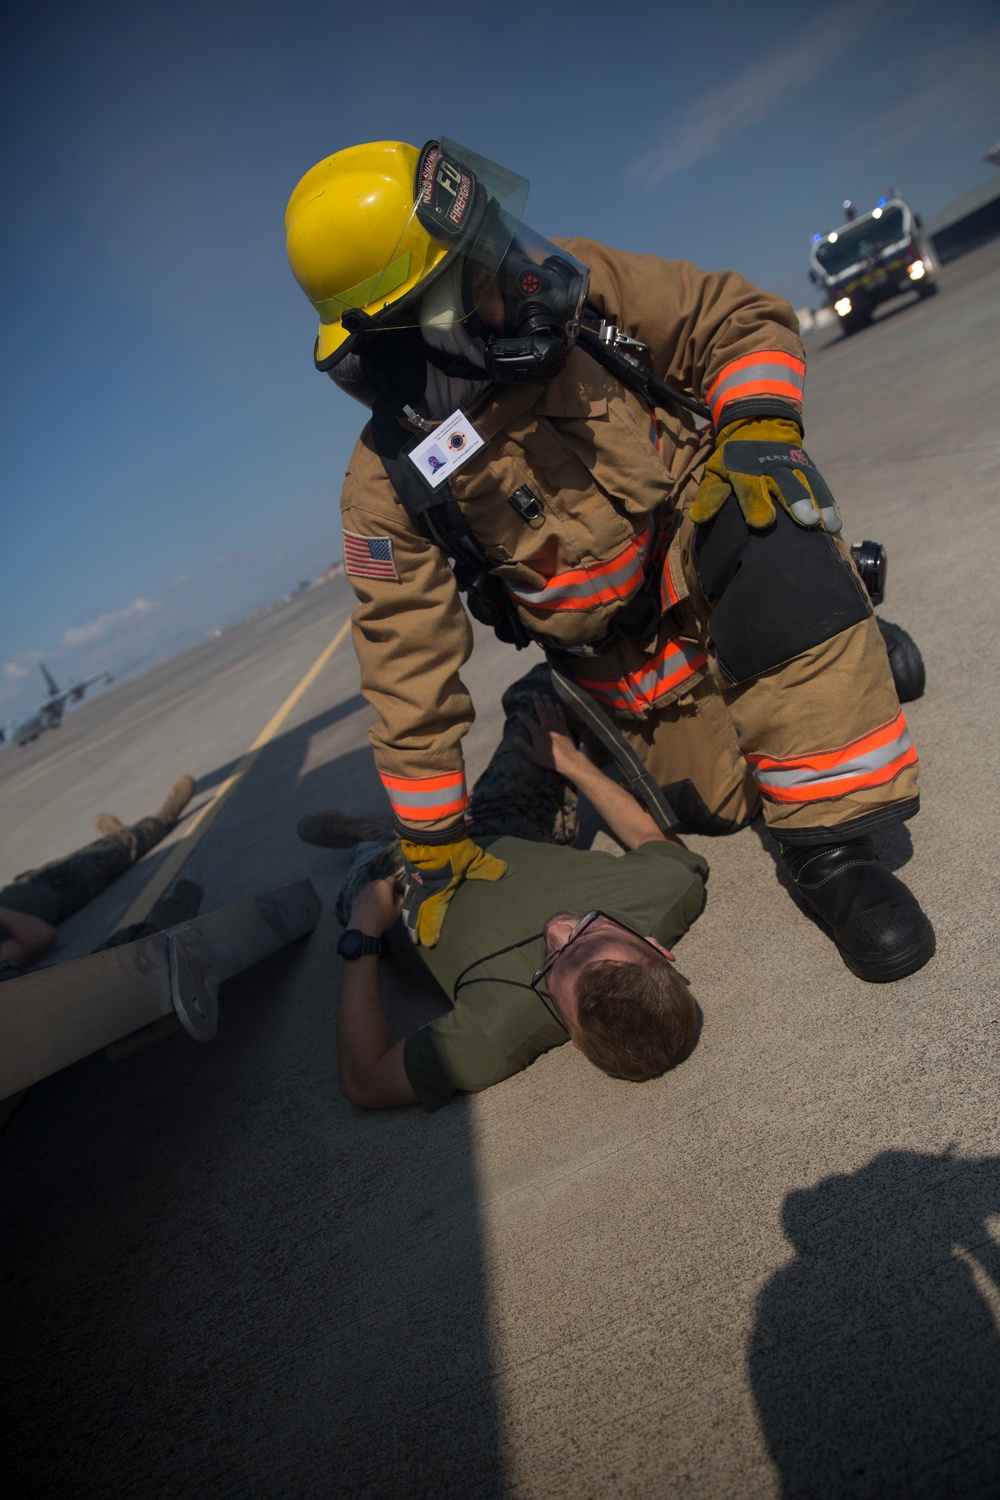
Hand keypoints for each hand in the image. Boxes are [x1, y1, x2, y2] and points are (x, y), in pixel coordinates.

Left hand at [349, 875, 402, 937]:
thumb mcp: (397, 911)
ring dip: (378, 893)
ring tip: (380, 902)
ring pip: (373, 889)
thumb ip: (400, 901)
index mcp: (383, 886)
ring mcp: (363, 891)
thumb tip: (400, 896)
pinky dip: (370, 898)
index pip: (393, 879)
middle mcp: (372, 885)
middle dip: (387, 888)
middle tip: (391, 896)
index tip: (400, 892)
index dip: (398, 884)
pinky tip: (371, 907)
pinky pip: (366, 895)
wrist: (363, 927)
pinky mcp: (356, 898)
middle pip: (381, 883)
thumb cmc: (383, 918)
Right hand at [400, 837, 506, 946]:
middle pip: (419, 912)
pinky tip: (406, 896)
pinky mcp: (411, 867)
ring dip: (409, 912)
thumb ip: (487, 867)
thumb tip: (504, 870)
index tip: (430, 943)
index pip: (434, 916)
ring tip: (406, 923)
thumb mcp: (473, 858)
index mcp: (439, 892)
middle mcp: (425, 889)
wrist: (429, 830)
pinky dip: (407, 894)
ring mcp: (416, 878)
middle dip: (416, 927)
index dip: (431, 930)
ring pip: (411, 900)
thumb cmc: (451, 847)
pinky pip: (408, 886)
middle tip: (414, 940)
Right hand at [515, 694, 585, 777]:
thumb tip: (515, 738)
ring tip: (545, 695)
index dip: (522, 716)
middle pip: (541, 710)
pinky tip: (557, 704)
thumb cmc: (549, 759)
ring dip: (548, 702)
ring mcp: (556, 726)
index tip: (518, 712)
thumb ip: (523, 746)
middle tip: (535, 692)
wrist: (567, 759)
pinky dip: (558, 709)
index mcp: (538, 732)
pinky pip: (561, 715)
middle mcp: (547, 726)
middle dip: (537, 701)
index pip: (528, 721)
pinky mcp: (564, 728)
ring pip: (551, 710)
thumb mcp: (532, 755)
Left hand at [690, 418, 842, 533]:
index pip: (751, 486)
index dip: (756, 503)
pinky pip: (820, 486)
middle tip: (806, 519)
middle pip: (786, 484)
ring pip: (808, 485)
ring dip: (818, 504)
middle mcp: (771, 467)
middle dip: (797, 501)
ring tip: (826, 524)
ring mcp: (793, 466)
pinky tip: (835, 523)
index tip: (762, 522)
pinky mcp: (808, 467)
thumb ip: (711, 494)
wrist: (759, 421)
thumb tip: (698, 517)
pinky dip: (828, 503)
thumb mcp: (717, 469)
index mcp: (745, 468)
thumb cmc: (734, 457)